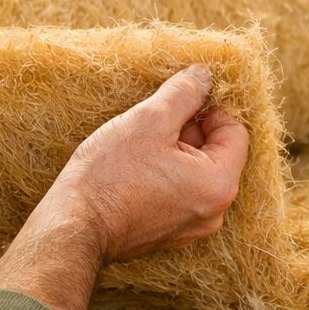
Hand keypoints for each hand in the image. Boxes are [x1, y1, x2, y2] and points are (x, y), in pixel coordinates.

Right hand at [45, 64, 248, 261]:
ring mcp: (193, 227)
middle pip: (217, 153)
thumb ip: (185, 93)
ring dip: (176, 152)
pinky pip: (181, 193)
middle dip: (190, 132)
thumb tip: (205, 75)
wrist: (73, 226)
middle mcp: (215, 212)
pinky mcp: (170, 234)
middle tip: (154, 126)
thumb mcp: (150, 120)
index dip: (209, 110)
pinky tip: (136, 170)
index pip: (236, 131)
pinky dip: (166, 175)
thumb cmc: (110, 175)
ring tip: (141, 148)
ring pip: (197, 172)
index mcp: (220, 184)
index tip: (178, 105)